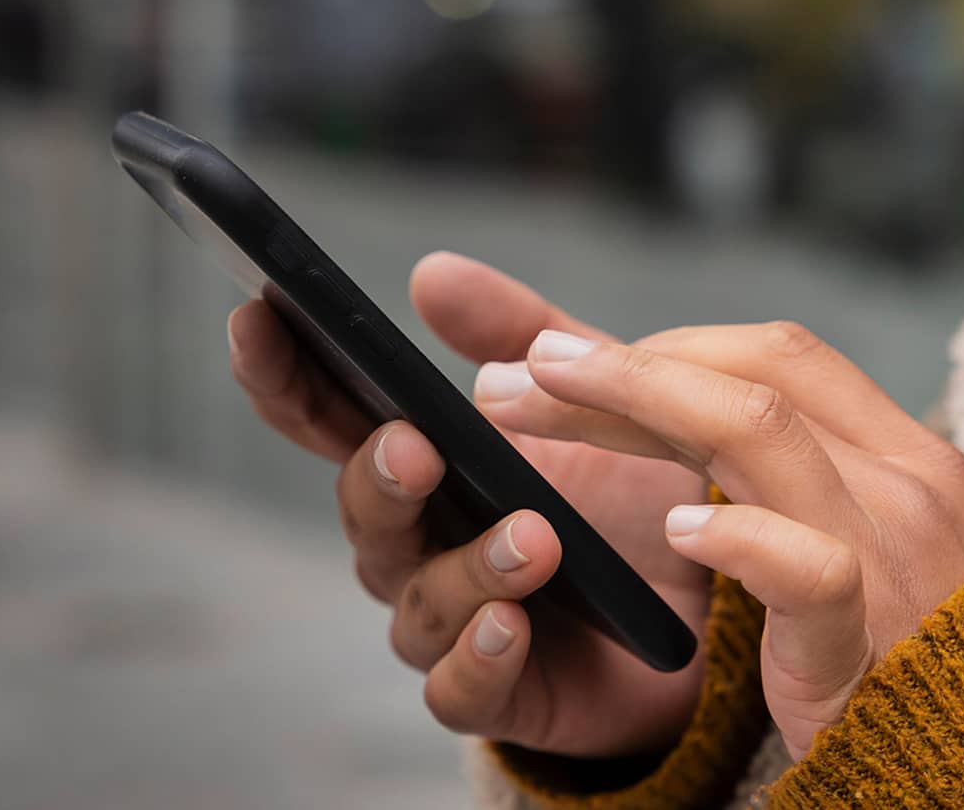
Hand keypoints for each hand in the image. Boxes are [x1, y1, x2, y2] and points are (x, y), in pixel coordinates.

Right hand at [226, 252, 709, 756]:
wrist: (708, 600)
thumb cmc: (626, 494)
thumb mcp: (589, 394)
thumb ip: (518, 336)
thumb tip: (430, 272)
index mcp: (423, 463)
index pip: (328, 418)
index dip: (282, 373)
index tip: (255, 318)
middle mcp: (417, 544)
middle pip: (364, 513)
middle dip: (380, 477)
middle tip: (415, 447)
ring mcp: (450, 621)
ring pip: (417, 603)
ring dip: (467, 568)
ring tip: (533, 539)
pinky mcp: (498, 691)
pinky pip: (458, 689)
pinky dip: (479, 658)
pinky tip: (512, 625)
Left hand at [474, 322, 963, 758]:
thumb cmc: (895, 643)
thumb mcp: (840, 532)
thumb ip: (752, 468)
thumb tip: (650, 399)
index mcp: (897, 451)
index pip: (776, 356)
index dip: (666, 346)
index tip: (572, 360)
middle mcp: (903, 482)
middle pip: (753, 377)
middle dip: (625, 362)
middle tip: (521, 367)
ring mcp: (893, 556)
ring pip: (764, 435)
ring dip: (635, 404)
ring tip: (538, 405)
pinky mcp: (868, 644)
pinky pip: (811, 571)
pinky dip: (740, 536)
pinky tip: (678, 529)